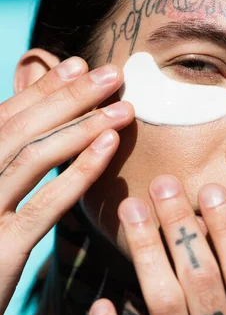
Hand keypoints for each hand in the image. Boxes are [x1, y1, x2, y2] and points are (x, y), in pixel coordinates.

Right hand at [0, 57, 133, 314]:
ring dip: (81, 125)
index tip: (80, 66)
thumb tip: (41, 135)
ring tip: (124, 105)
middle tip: (112, 72)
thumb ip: (7, 171)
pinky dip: (78, 171)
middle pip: (20, 128)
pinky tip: (109, 146)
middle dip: (69, 96)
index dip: (43, 91)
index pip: (4, 121)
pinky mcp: (0, 248)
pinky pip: (45, 204)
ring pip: (32, 157)